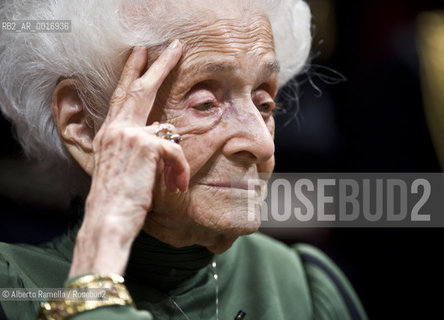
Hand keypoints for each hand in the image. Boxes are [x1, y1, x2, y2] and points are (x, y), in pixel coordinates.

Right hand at [69, 40, 189, 276]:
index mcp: (110, 134)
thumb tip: (163, 134)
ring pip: (165, 128)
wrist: (108, 220)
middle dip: (158, 66)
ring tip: (177, 178)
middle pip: (139, 89)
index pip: (121, 97)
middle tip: (173, 46)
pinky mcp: (145, 145)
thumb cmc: (119, 199)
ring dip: (176, 159)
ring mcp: (128, 135)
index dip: (131, 74)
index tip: (139, 56)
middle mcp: (115, 130)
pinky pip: (175, 151)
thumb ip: (139, 147)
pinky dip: (178, 171)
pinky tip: (176, 186)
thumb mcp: (126, 168)